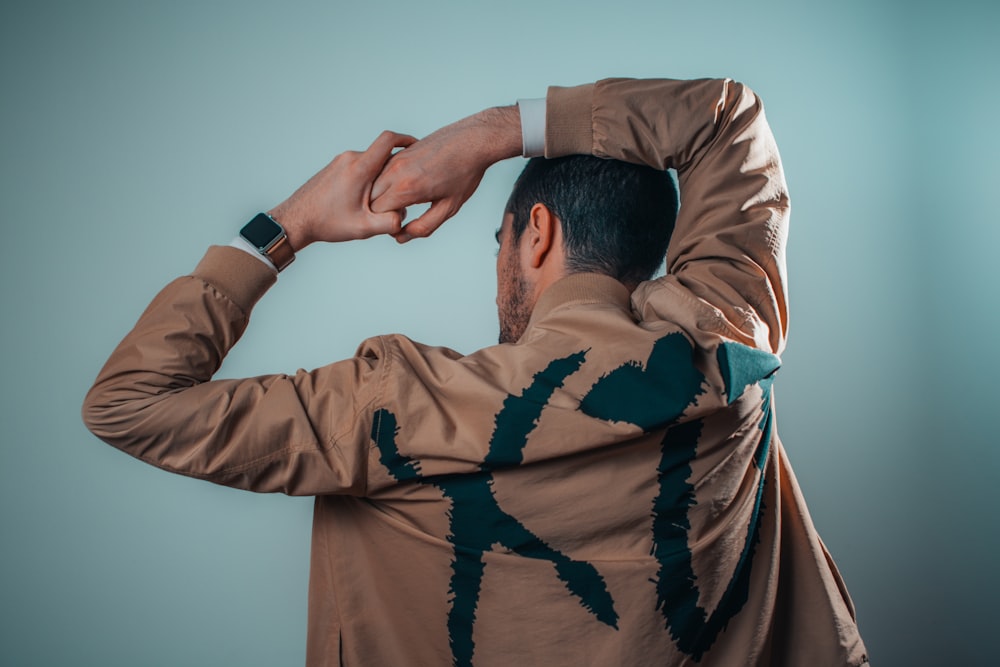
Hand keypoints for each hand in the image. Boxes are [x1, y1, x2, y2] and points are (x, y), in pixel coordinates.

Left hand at [268, 131, 416, 249]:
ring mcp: (340, 161)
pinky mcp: (334, 167)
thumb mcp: (363, 228)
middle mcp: (350, 158)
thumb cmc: (327, 223)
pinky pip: (358, 166)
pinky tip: (367, 199)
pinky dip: (368, 178)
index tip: (418, 148)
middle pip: (382, 153)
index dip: (407, 140)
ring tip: (385, 198)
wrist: (295, 220)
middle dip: (396, 167)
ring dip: (381, 175)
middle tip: (406, 184)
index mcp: (360, 168)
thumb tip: (405, 219)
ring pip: (370, 161)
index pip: (388, 140)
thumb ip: (389, 223)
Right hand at [370, 106, 521, 241]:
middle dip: (381, 211)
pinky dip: (386, 182)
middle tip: (403, 213)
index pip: (377, 214)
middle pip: (370, 199)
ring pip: (373, 184)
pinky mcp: (399, 151)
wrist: (473, 140)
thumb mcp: (449, 207)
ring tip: (406, 200)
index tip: (403, 224)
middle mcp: (396, 171)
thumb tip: (401, 237)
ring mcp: (396, 158)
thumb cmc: (464, 174)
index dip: (387, 224)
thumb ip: (424, 226)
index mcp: (407, 188)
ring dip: (382, 196)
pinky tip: (406, 185)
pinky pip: (382, 171)